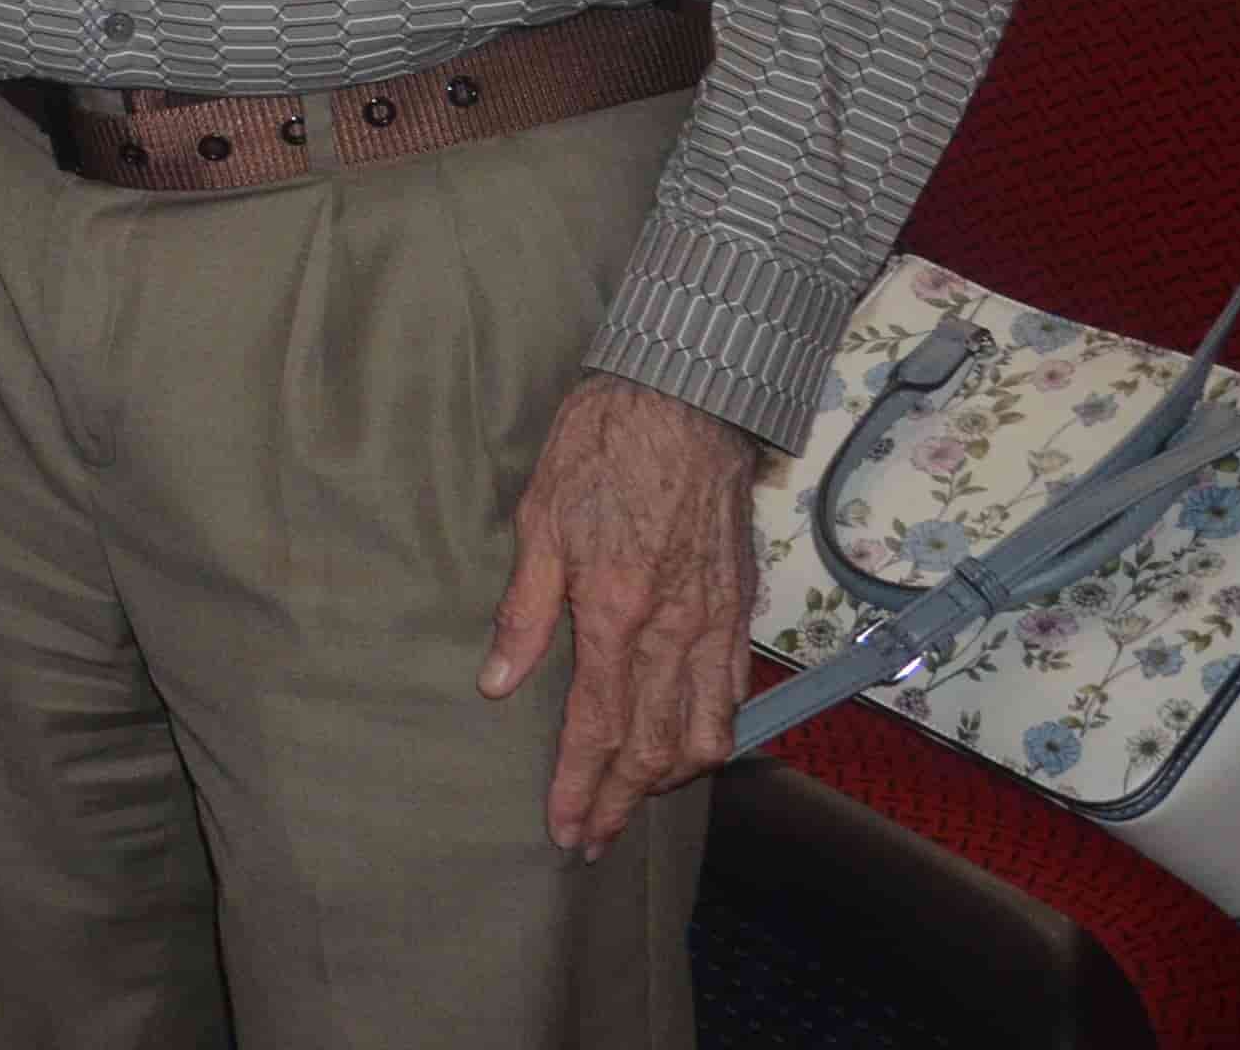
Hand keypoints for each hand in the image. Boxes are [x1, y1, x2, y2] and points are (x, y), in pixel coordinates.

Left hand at [481, 372, 760, 855]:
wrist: (684, 401)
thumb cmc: (601, 450)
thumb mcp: (539, 520)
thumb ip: (524, 612)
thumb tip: (498, 684)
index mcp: (617, 612)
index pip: (598, 727)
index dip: (581, 787)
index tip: (565, 829)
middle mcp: (675, 631)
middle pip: (654, 747)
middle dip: (623, 802)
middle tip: (594, 837)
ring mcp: (717, 622)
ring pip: (706, 732)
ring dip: (670, 777)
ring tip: (635, 799)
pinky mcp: (741, 607)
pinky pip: (733, 693)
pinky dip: (712, 733)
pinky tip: (688, 744)